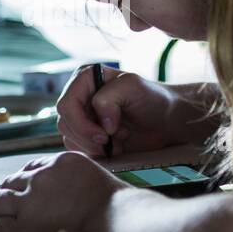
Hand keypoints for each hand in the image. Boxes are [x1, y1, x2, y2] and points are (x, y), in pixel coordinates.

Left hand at [0, 152, 123, 231]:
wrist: (119, 225)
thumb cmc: (118, 209)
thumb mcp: (96, 178)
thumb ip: (76, 180)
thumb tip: (68, 193)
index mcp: (60, 161)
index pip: (32, 167)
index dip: (27, 181)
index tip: (29, 193)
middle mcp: (42, 176)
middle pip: (12, 181)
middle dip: (12, 194)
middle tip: (15, 209)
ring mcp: (31, 200)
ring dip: (0, 210)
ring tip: (4, 219)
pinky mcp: (25, 225)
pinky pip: (1, 225)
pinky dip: (3, 229)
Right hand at [56, 66, 187, 155]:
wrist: (167, 120)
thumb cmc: (153, 99)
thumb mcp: (133, 87)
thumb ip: (110, 98)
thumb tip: (101, 122)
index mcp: (84, 79)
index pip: (66, 104)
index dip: (82, 123)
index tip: (106, 134)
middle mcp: (79, 96)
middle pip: (65, 123)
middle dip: (89, 137)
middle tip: (112, 141)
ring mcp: (82, 116)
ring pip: (70, 138)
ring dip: (94, 146)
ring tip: (119, 141)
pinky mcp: (87, 134)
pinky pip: (78, 148)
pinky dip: (96, 152)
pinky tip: (115, 147)